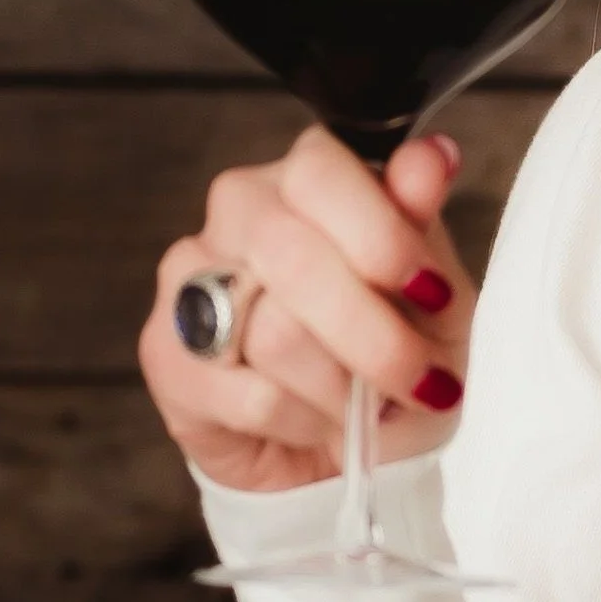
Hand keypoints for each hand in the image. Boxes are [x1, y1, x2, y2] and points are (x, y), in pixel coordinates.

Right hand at [138, 126, 474, 492]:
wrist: (354, 445)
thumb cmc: (397, 350)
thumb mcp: (436, 294)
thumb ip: (421, 224)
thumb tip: (434, 156)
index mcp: (305, 178)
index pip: (319, 172)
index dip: (383, 239)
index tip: (435, 294)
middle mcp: (238, 211)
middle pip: (291, 256)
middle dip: (374, 337)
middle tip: (420, 380)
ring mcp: (189, 279)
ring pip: (273, 332)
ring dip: (342, 387)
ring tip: (364, 404)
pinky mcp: (164, 354)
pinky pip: (249, 395)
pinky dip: (305, 422)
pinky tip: (316, 422)